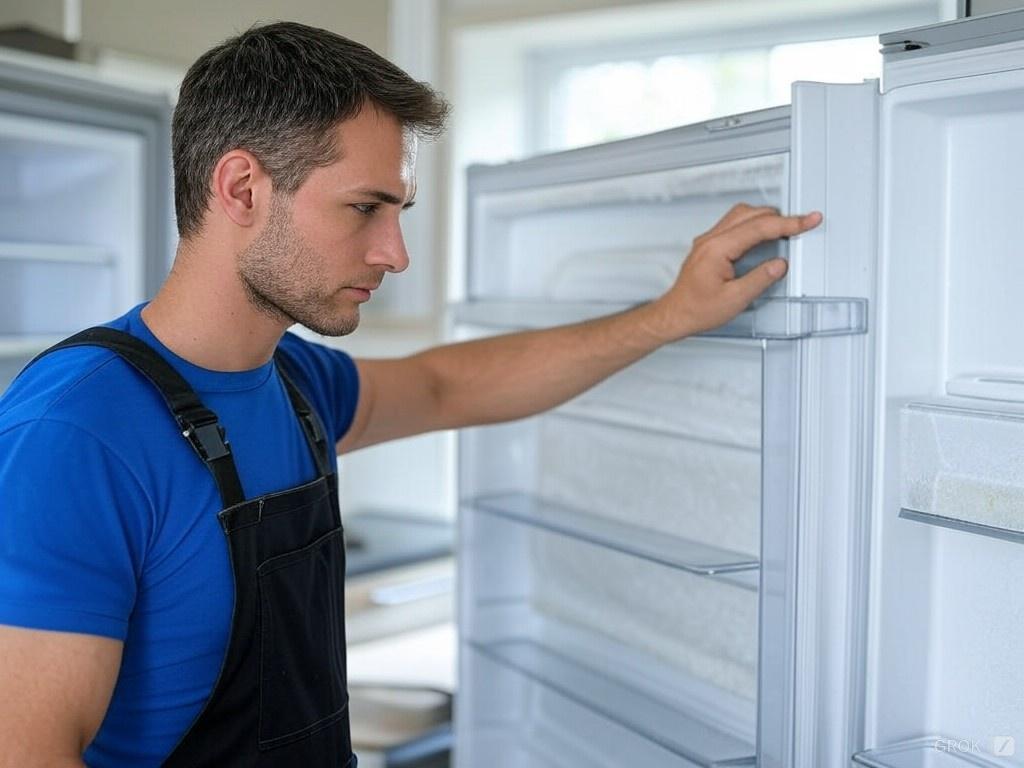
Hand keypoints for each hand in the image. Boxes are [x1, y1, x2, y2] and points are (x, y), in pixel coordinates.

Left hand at [651, 204, 822, 339]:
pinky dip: (754, 225)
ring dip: (766, 218)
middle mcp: (710, 240)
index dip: (788, 223)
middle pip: (751, 214)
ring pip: (742, 215)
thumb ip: (760, 279)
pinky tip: (764, 235)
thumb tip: (779, 264)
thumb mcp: (735, 300)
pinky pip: (734, 224)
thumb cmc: (696, 310)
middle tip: (802, 224)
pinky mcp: (709, 246)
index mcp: (717, 249)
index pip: (759, 227)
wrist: (675, 314)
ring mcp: (708, 241)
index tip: (808, 220)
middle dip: (780, 217)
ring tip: (787, 228)